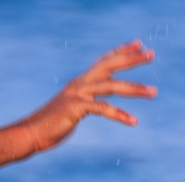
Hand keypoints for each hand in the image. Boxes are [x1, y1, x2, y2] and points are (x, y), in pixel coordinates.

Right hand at [24, 41, 155, 148]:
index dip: (121, 51)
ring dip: (135, 88)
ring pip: (112, 86)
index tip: (139, 44)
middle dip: (132, 59)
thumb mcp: (72, 108)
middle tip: (152, 54)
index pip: (104, 61)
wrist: (31, 133)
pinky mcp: (76, 107)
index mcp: (80, 82)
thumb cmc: (51, 124)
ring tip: (154, 92)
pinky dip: (120, 115)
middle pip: (110, 65)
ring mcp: (78, 94)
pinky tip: (134, 121)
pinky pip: (103, 109)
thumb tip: (95, 103)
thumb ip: (85, 102)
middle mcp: (80, 83)